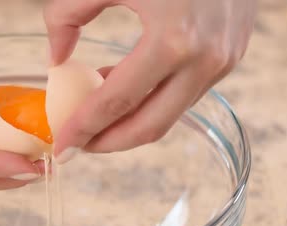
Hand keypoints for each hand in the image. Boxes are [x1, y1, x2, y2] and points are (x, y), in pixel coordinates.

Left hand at [45, 0, 256, 160]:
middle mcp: (204, 60)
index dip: (83, 129)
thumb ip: (68, 14)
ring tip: (96, 118)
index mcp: (173, 40)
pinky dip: (152, 100)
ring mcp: (223, 61)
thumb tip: (56, 59)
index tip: (61, 149)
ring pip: (170, 114)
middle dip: (108, 143)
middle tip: (78, 146)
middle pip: (148, 127)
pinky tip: (125, 89)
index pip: (116, 103)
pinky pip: (185, 94)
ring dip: (130, 122)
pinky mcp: (231, 56)